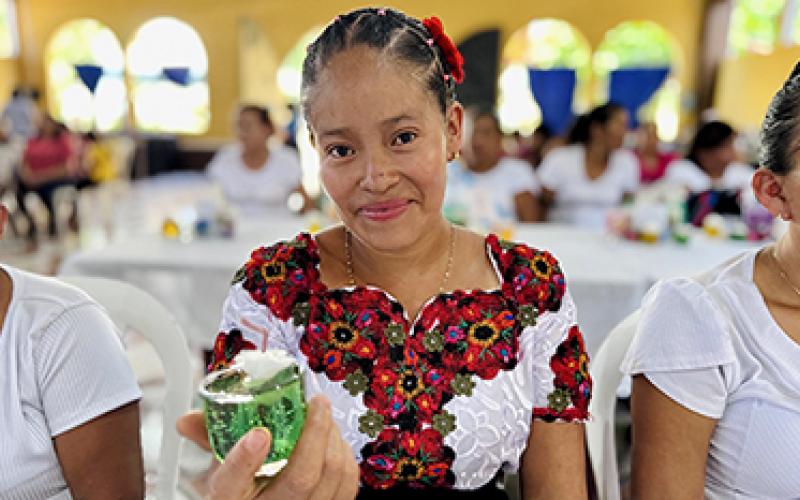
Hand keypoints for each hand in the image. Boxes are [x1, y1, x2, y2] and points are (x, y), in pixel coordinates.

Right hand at [177, 395, 358, 499]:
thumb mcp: (219, 471)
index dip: (245, 458)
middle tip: (317, 402)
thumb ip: (209, 438)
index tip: (257, 433)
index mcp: (230, 499)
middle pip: (301, 477)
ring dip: (333, 439)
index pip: (231, 482)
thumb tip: (187, 419)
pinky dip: (345, 457)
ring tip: (325, 418)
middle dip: (315, 431)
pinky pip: (348, 486)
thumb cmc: (241, 493)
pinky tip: (335, 442)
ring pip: (331, 477)